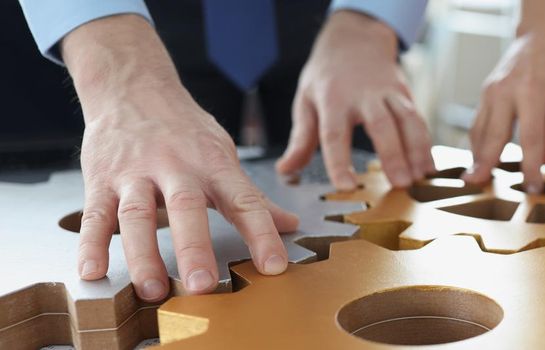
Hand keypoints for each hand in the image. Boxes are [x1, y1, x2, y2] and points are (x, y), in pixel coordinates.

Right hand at [64, 15, 297, 301]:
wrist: (132, 85)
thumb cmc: (185, 129)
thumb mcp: (223, 155)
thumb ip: (252, 196)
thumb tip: (291, 224)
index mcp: (214, 164)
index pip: (244, 201)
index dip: (262, 234)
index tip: (274, 266)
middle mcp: (176, 167)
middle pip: (186, 208)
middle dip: (194, 248)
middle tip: (202, 285)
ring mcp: (135, 173)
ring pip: (137, 215)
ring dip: (144, 255)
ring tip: (152, 290)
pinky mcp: (100, 179)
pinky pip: (95, 215)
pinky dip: (91, 244)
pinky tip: (92, 272)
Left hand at [277, 10, 433, 189]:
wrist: (356, 39)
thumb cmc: (328, 75)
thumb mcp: (305, 100)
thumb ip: (300, 139)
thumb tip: (285, 170)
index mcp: (332, 98)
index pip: (334, 133)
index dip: (339, 161)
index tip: (346, 185)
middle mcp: (363, 94)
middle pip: (380, 125)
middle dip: (392, 155)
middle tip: (399, 183)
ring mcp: (389, 93)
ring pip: (407, 120)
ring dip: (416, 150)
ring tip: (419, 178)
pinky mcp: (406, 94)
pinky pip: (419, 120)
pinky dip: (426, 144)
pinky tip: (429, 168)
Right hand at [462, 1, 544, 192]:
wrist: (542, 35)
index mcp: (533, 92)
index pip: (530, 138)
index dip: (530, 167)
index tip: (533, 189)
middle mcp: (506, 91)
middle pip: (493, 135)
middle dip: (485, 163)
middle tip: (475, 186)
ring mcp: (490, 91)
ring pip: (479, 131)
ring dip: (476, 156)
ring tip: (474, 180)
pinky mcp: (483, 93)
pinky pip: (477, 123)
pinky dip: (477, 144)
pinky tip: (479, 161)